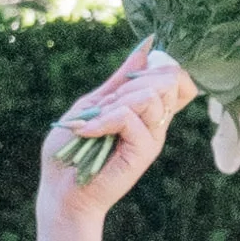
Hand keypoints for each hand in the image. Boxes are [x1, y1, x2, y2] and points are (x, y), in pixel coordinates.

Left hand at [39, 50, 191, 219]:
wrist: (61, 191)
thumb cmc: (71, 151)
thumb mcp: (92, 105)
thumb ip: (118, 80)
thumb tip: (144, 48)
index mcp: (147, 111)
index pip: (178, 80)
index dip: (161, 68)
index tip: (128, 79)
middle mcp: (155, 123)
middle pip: (168, 80)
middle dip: (129, 83)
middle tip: (101, 108)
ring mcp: (152, 137)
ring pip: (150, 96)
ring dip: (114, 103)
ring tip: (94, 123)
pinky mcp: (145, 151)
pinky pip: (130, 117)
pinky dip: (103, 120)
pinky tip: (87, 133)